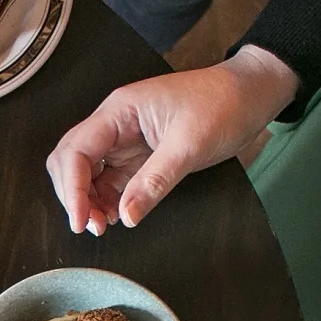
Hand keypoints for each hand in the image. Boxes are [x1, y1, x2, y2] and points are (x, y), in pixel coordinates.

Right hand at [46, 47, 298, 232]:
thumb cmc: (222, 105)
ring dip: (87, 200)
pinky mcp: (136, 155)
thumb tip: (125, 216)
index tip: (80, 219)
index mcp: (119, 111)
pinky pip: (109, 179)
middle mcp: (114, 124)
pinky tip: (117, 215)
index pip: (76, 150)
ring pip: (86, 173)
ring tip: (104, 226)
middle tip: (91, 226)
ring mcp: (123, 140)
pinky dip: (106, 200)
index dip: (71, 188)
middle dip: (73, 195)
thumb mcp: (189, 146)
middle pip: (70, 160)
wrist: (249, 94)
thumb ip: (154, 182)